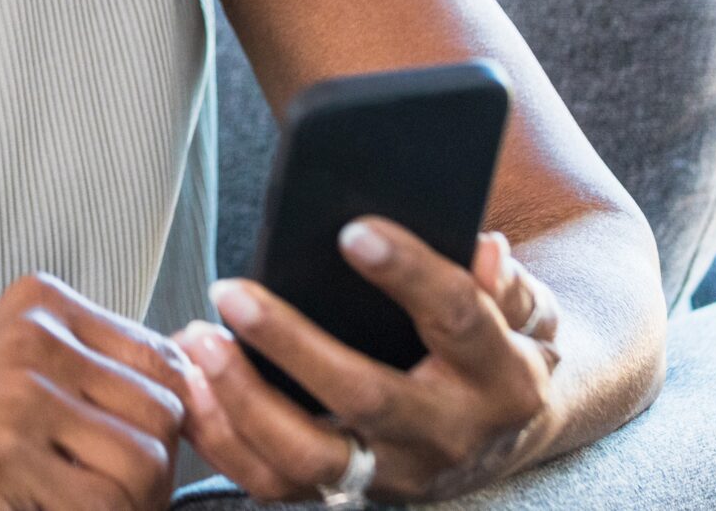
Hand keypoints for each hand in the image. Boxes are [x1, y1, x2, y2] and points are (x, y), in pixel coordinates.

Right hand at [0, 271, 193, 510]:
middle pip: (164, 410)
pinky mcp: (6, 446)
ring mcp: (19, 387)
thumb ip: (100, 371)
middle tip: (127, 499)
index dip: (176, 419)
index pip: (163, 357)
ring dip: (136, 505)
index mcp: (43, 300)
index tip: (149, 456)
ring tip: (100, 509)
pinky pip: (103, 502)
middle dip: (159, 470)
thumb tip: (206, 389)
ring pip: (146, 460)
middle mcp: (35, 332)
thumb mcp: (28, 374)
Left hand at [171, 221, 564, 503]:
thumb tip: (484, 248)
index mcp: (500, 377)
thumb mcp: (525, 311)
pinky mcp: (350, 496)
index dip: (408, 273)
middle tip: (231, 292)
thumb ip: (503, 282)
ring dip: (243, 401)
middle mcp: (447, 436)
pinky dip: (224, 439)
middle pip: (366, 397)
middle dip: (291, 345)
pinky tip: (190, 389)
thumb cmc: (502, 347)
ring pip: (310, 458)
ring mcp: (395, 476)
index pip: (456, 319)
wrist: (510, 436)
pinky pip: (276, 484)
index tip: (352, 231)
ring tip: (198, 341)